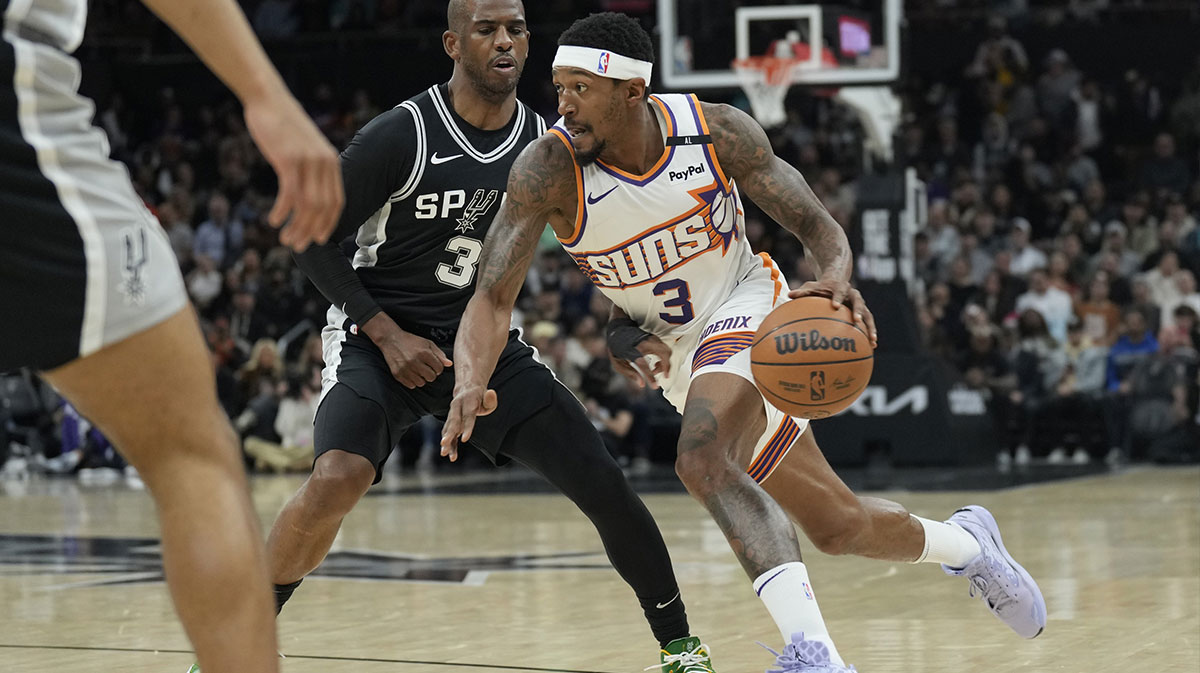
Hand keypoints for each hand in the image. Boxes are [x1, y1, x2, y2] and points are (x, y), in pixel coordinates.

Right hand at [243, 94, 343, 251]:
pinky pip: (290, 194)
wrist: (268, 99)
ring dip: (297, 227)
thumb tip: (309, 191)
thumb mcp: (305, 147)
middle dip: (312, 231)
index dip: (329, 224)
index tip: (320, 239)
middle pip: (323, 208)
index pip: (337, 201)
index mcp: (331, 162)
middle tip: (299, 246)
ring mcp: (308, 161)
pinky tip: (275, 221)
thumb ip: (312, 167)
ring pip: (308, 205)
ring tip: (286, 240)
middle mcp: (324, 163)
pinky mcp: (289, 159)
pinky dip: (283, 211)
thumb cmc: (283, 125)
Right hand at [360, 313, 451, 387]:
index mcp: (424, 353)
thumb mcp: (427, 343)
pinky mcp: (398, 374)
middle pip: (431, 377)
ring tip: (418, 370)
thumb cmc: (411, 341)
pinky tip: (411, 373)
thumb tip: (449, 364)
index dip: (438, 368)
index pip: (439, 369)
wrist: (391, 339)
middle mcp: (415, 362)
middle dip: (431, 374)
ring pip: (421, 383)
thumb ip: (439, 354)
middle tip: (426, 368)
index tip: (433, 365)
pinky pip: (411, 385)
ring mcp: (405, 369)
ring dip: (422, 378)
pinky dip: (413, 381)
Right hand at [440, 384, 497, 461]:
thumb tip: (491, 393)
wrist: (467, 388)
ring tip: (444, 453)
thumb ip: (490, 399)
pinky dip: (449, 443)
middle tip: (444, 444)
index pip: (468, 416)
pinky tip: (449, 454)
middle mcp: (457, 407)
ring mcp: (452, 414)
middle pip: (453, 422)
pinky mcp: (451, 421)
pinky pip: (448, 432)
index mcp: (467, 401)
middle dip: (449, 434)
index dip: (466, 427)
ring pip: (448, 428)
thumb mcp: (488, 397)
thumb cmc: (480, 397)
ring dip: (446, 440)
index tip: (465, 439)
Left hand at [610, 336, 671, 389]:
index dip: (650, 376)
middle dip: (666, 367)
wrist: (619, 329)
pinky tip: (658, 362)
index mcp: (633, 350)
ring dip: (666, 362)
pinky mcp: (655, 338)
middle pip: (663, 354)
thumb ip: (630, 374)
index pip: (644, 365)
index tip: (655, 386)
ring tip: (656, 369)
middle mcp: (644, 343)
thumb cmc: (617, 347)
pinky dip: (665, 357)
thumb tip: (642, 384)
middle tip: (664, 376)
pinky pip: (665, 348)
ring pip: (667, 351)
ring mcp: (651, 339)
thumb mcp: (618, 363)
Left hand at [788, 279, 877, 347]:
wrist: (838, 283)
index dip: (838, 298)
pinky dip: (870, 334)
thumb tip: (789, 294)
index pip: (840, 291)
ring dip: (871, 328)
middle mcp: (854, 295)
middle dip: (859, 312)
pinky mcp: (863, 314)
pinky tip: (872, 347)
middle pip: (859, 302)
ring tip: (873, 341)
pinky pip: (868, 324)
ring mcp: (861, 305)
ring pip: (868, 316)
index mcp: (842, 288)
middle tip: (857, 321)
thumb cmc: (823, 287)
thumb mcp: (812, 287)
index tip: (834, 306)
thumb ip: (803, 291)